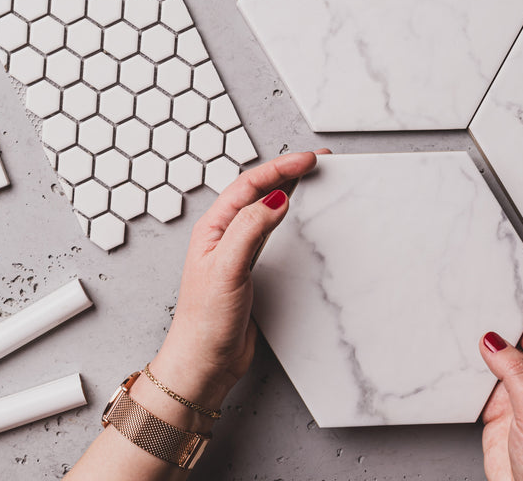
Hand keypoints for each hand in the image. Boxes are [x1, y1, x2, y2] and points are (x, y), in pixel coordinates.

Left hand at [148, 150, 324, 412]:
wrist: (204, 362)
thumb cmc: (205, 321)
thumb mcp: (228, 269)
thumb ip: (250, 230)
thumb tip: (276, 199)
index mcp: (213, 228)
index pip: (249, 185)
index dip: (280, 168)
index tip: (310, 160)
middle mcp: (224, 236)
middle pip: (258, 191)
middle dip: (286, 172)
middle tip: (317, 161)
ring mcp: (237, 253)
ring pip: (265, 210)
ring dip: (288, 191)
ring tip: (312, 178)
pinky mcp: (250, 271)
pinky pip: (272, 234)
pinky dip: (289, 219)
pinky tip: (299, 218)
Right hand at [479, 269, 522, 480]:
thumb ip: (517, 374)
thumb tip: (493, 338)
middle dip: (516, 309)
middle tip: (494, 284)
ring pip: (506, 354)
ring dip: (491, 335)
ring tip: (472, 310)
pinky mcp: (501, 411)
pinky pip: (485, 378)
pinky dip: (472, 364)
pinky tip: (461, 353)